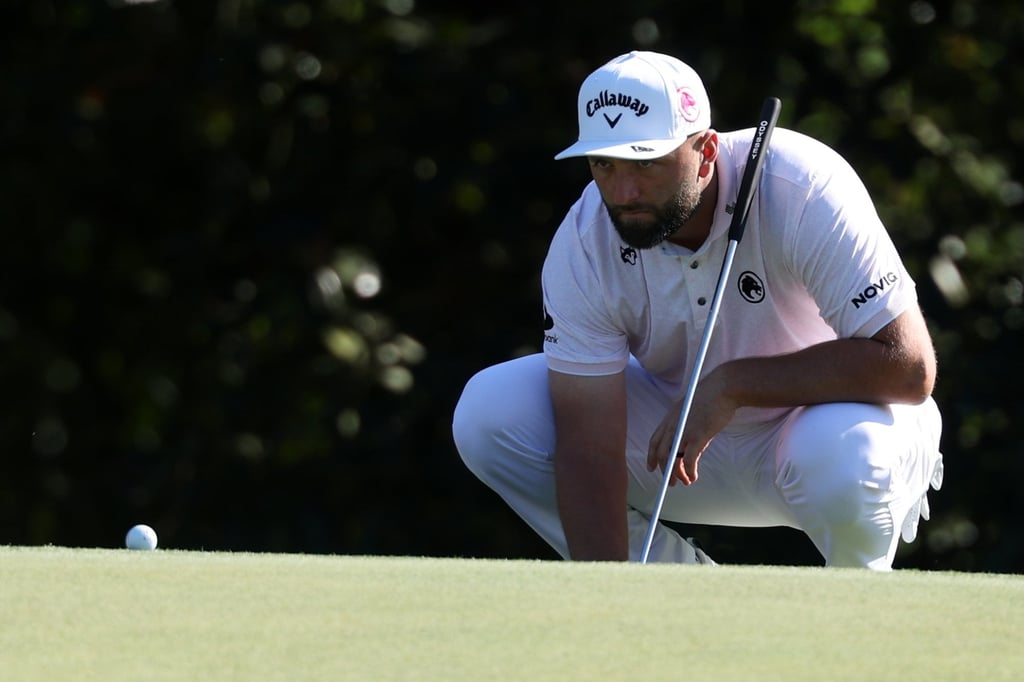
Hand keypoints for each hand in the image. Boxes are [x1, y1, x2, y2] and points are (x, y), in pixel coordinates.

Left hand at [646, 368, 737, 485]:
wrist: (724, 388)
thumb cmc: (712, 396)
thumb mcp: (691, 409)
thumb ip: (687, 423)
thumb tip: (691, 438)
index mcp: (671, 417)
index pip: (655, 440)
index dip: (651, 456)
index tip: (651, 468)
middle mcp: (673, 425)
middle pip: (662, 453)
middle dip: (665, 471)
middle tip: (671, 482)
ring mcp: (684, 431)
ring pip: (673, 459)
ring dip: (677, 474)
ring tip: (684, 482)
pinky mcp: (698, 436)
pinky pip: (689, 460)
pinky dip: (690, 471)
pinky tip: (693, 477)